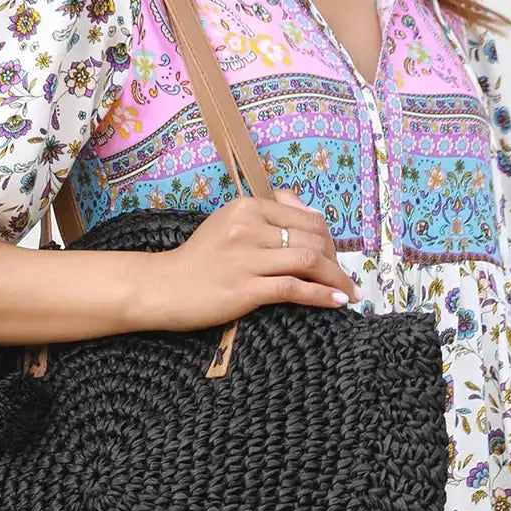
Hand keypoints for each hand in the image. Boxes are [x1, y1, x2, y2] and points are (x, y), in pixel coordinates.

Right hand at [141, 187, 361, 329]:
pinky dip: (321, 295)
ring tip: (349, 294)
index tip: (335, 259)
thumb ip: (266, 215)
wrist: (162, 288)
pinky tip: (336, 302)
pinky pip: (294, 288)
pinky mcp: (245, 288)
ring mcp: (247, 257)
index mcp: (247, 207)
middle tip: (343, 280)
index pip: (306, 219)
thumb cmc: (197, 260)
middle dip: (336, 261)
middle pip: (313, 239)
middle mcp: (249, 227)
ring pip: (309, 261)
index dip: (329, 241)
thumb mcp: (228, 223)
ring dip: (337, 280)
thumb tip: (308, 210)